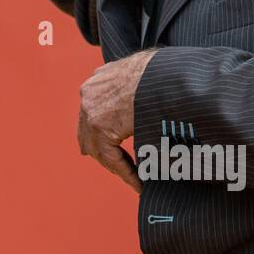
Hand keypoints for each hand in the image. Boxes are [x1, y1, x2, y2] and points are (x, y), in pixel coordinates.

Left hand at [77, 50, 156, 192]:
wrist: (164, 72)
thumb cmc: (162, 71)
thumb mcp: (142, 71)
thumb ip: (132, 84)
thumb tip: (145, 93)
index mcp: (98, 79)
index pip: (95, 113)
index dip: (106, 133)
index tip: (121, 147)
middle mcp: (89, 94)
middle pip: (88, 131)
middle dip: (102, 150)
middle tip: (117, 166)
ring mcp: (91, 111)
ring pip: (99, 148)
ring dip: (117, 165)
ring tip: (135, 179)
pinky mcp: (101, 127)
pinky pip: (110, 158)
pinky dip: (125, 172)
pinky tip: (138, 182)